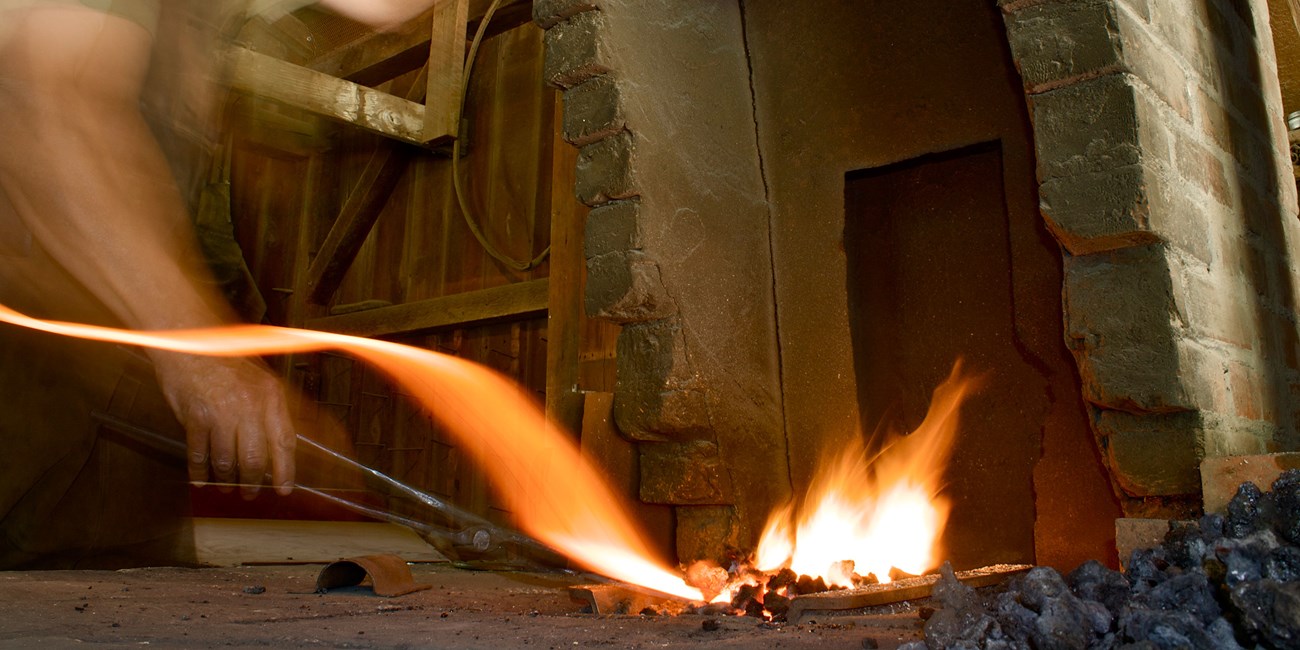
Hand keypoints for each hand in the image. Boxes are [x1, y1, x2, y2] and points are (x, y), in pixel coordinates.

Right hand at [153, 353, 295, 497]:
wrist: (189, 339)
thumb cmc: (226, 359)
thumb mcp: (259, 378)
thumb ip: (269, 409)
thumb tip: (278, 443)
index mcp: (271, 396)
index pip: (284, 442)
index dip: (285, 470)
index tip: (284, 490)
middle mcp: (250, 406)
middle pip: (255, 458)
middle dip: (253, 482)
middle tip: (250, 495)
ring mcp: (221, 413)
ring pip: (227, 460)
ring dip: (227, 480)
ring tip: (226, 489)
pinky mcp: (195, 417)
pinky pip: (199, 454)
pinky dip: (200, 471)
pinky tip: (200, 479)